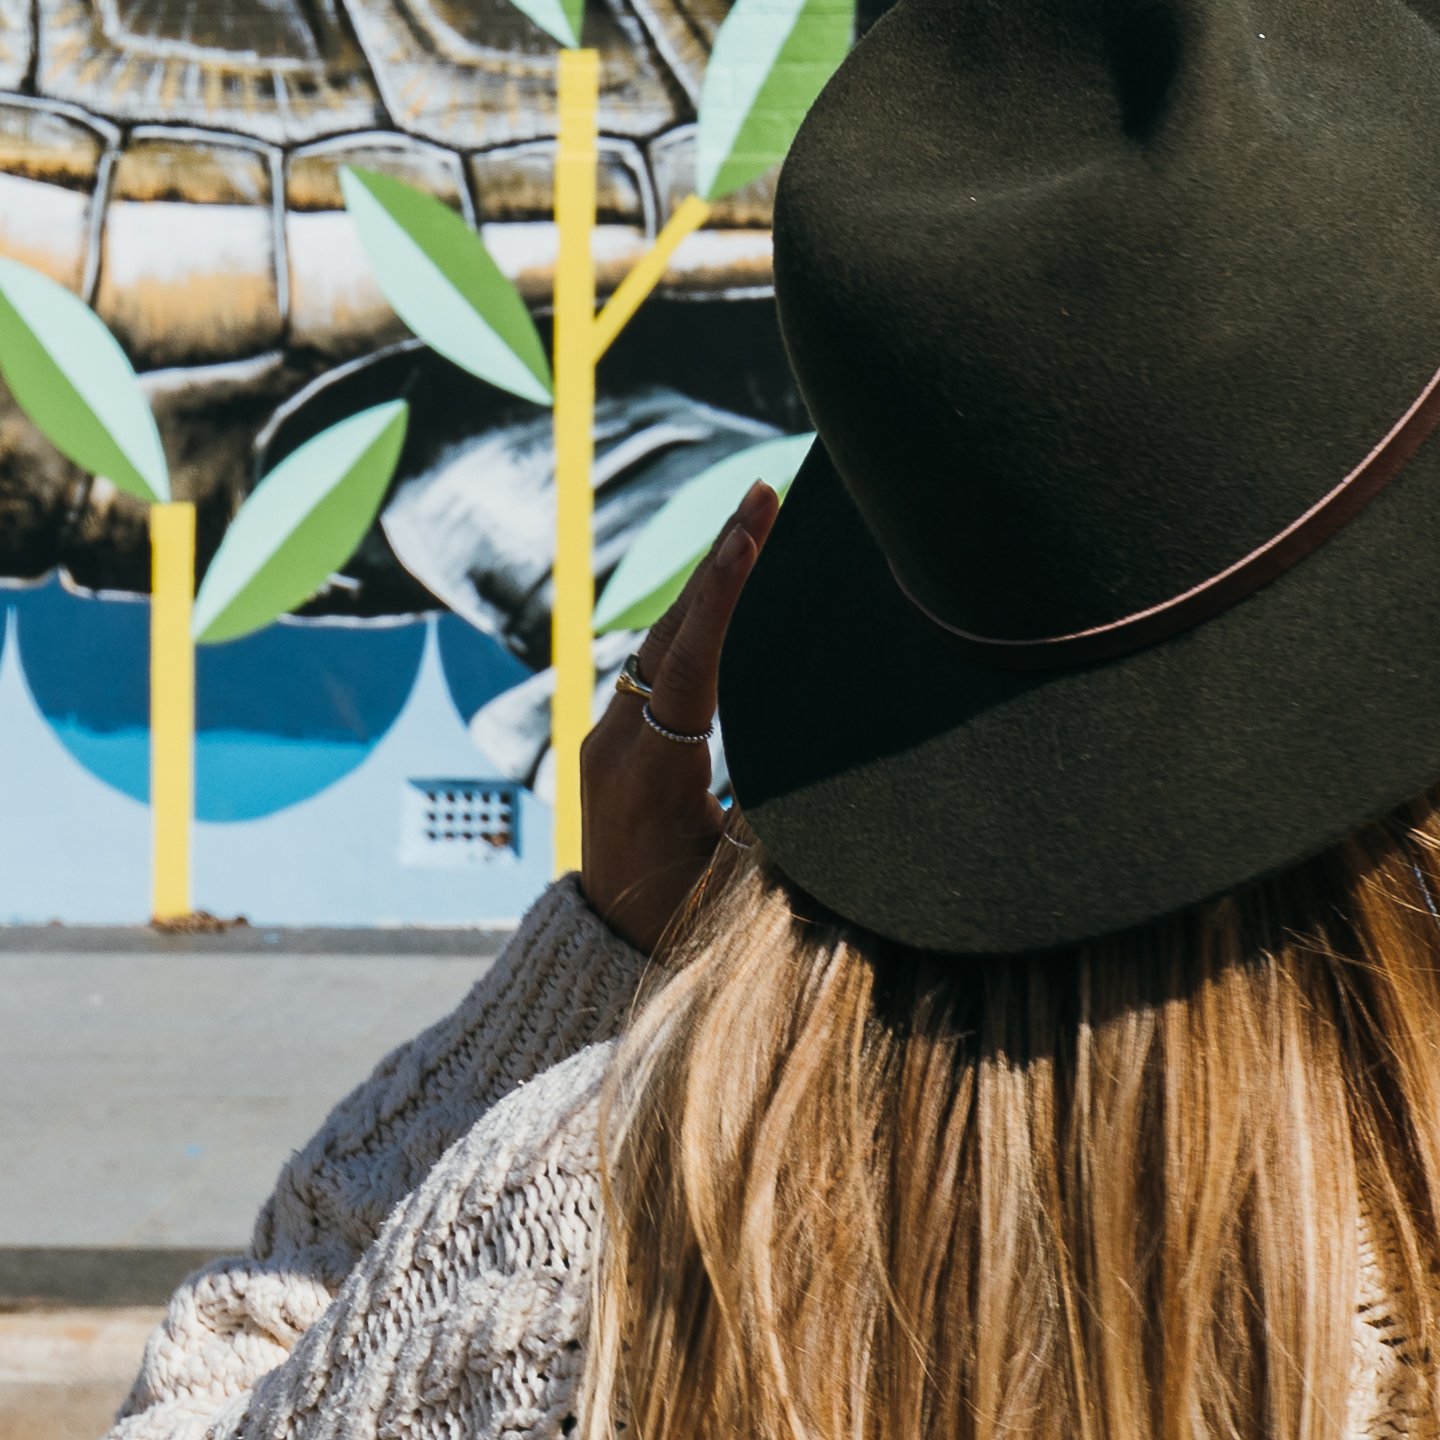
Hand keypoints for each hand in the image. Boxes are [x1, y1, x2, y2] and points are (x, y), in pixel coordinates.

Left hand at [573, 484, 773, 957]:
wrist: (606, 947)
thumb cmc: (677, 924)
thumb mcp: (735, 885)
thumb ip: (777, 824)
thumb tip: (833, 769)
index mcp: (642, 772)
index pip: (690, 662)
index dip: (724, 594)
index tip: (750, 529)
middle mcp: (614, 741)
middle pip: (672, 632)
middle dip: (721, 561)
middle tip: (763, 493)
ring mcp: (608, 735)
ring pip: (662, 640)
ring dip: (710, 583)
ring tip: (755, 518)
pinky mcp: (617, 737)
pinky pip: (659, 663)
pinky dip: (697, 619)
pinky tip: (728, 584)